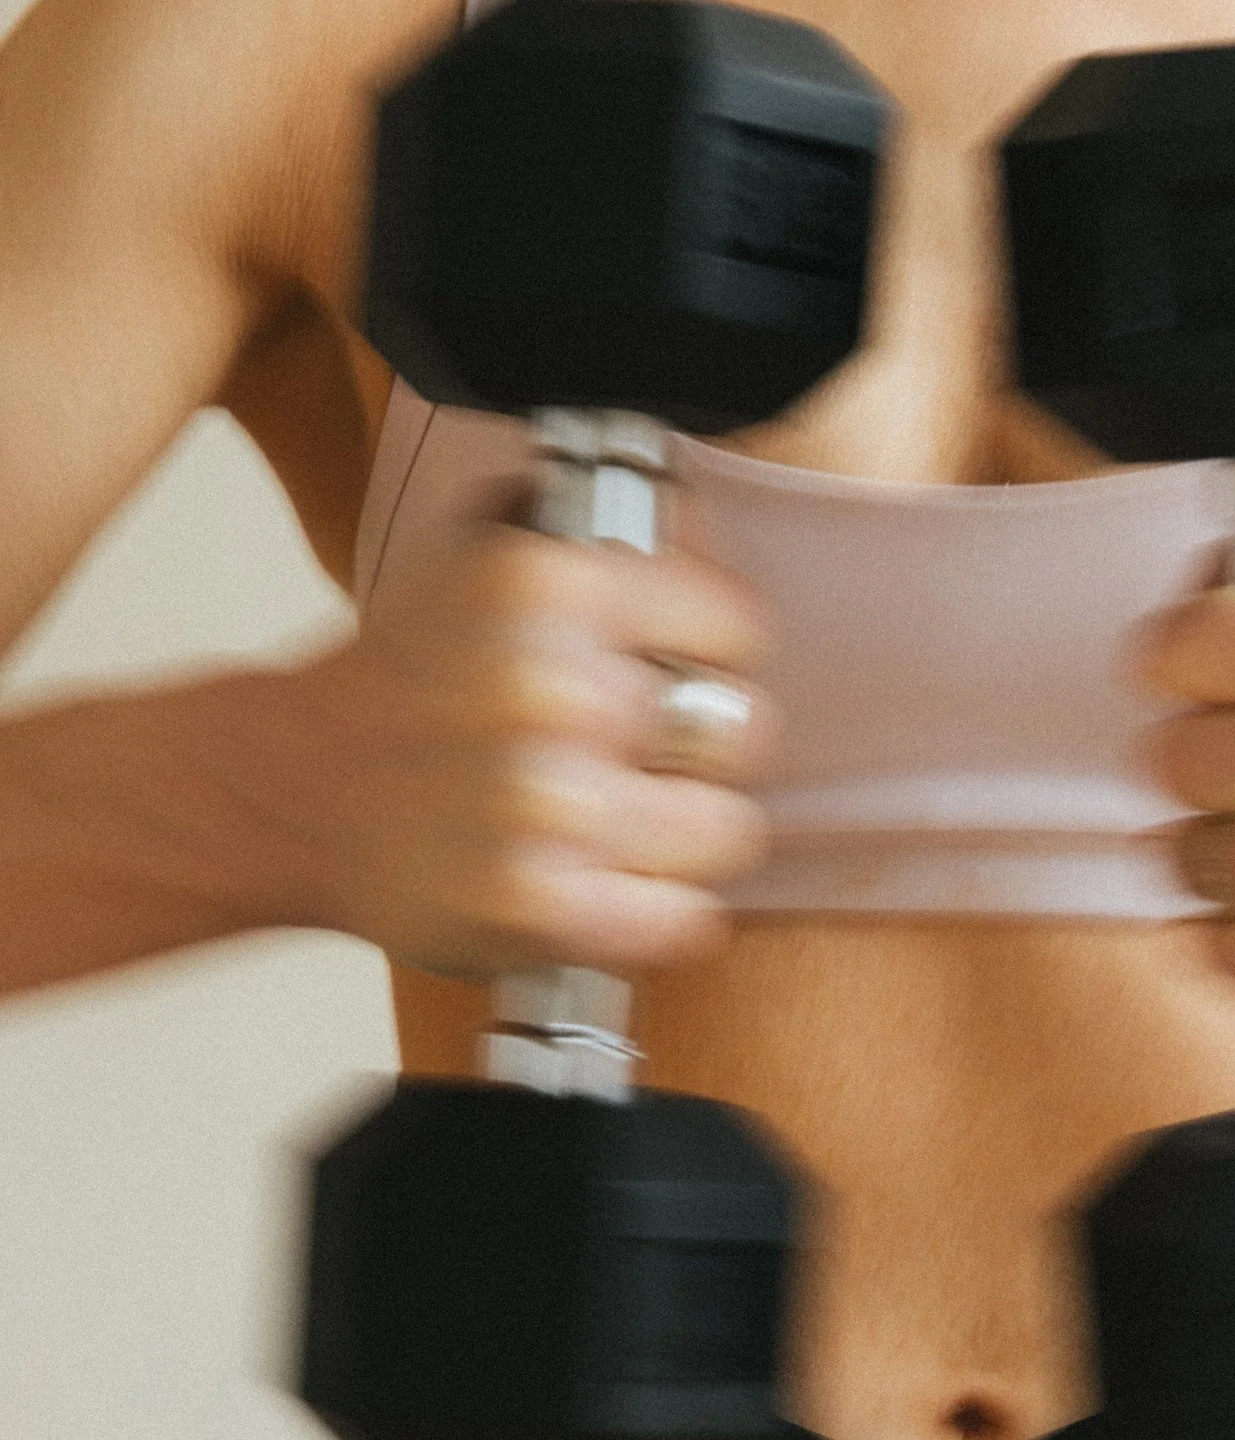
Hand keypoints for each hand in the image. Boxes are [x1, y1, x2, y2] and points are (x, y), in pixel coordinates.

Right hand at [249, 523, 773, 977]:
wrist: (285, 791)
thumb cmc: (408, 681)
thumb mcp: (488, 556)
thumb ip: (598, 529)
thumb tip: (697, 519)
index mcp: (550, 585)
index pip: (740, 626)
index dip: (713, 657)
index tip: (677, 674)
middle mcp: (553, 689)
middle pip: (744, 733)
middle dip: (699, 749)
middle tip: (640, 755)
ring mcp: (546, 806)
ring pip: (729, 832)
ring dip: (682, 839)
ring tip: (616, 825)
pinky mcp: (537, 908)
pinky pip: (685, 920)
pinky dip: (657, 916)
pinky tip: (607, 886)